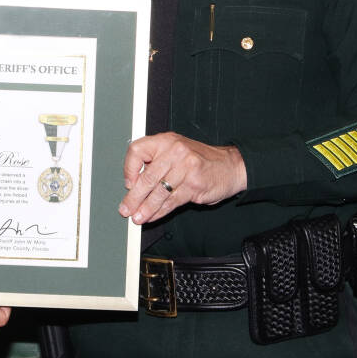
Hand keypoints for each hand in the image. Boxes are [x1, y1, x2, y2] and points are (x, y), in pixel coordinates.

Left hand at [118, 132, 246, 224]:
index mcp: (165, 140)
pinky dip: (160, 211)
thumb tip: (133, 185)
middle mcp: (174, 151)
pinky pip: (172, 201)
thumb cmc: (200, 159)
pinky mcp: (194, 185)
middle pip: (147, 177)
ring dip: (146, 208)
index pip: (137, 151)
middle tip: (126, 209)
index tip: (127, 184)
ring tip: (138, 217)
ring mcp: (185, 168)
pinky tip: (153, 216)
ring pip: (159, 192)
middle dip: (134, 197)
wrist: (230, 166)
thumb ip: (156, 163)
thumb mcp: (176, 151)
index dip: (129, 169)